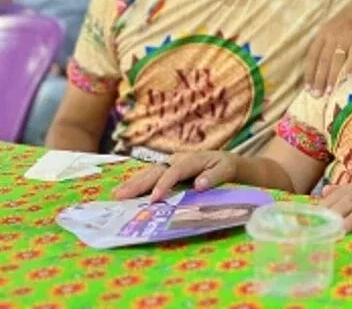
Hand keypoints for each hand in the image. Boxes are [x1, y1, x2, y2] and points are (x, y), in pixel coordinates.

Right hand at [113, 151, 237, 201]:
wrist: (226, 161)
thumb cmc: (226, 167)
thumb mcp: (227, 170)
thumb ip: (215, 176)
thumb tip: (199, 185)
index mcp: (192, 159)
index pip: (175, 171)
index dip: (164, 184)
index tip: (154, 199)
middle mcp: (177, 159)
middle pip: (156, 170)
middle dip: (138, 183)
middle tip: (120, 196)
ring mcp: (170, 163)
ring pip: (149, 172)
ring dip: (133, 183)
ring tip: (116, 194)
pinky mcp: (166, 169)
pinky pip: (150, 176)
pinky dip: (137, 183)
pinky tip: (125, 191)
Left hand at [304, 0, 351, 95]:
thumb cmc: (343, 22)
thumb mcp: (328, 30)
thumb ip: (322, 47)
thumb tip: (315, 69)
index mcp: (322, 35)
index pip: (312, 56)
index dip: (309, 73)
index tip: (308, 88)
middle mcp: (332, 37)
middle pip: (323, 61)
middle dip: (319, 79)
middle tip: (317, 95)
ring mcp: (346, 38)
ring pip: (336, 60)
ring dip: (332, 77)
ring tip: (329, 91)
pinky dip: (349, 66)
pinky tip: (346, 77)